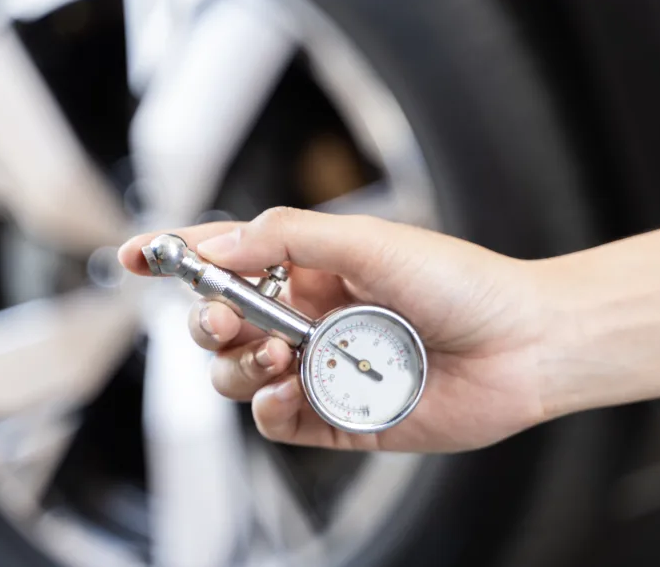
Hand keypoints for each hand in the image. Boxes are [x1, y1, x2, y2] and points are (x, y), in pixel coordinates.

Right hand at [118, 207, 550, 452]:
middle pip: (222, 324)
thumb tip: (220, 244)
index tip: (134, 257)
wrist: (524, 344)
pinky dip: (270, 409)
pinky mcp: (341, 418)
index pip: (229, 259)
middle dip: (208, 321)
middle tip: (224, 319)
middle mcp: (311, 318)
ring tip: (281, 353)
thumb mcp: (370, 240)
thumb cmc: (461, 282)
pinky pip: (279, 422)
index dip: (178, 257)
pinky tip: (288, 392)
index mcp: (313, 268)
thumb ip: (288, 236)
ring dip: (242, 366)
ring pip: (241, 377)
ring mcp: (323, 370)